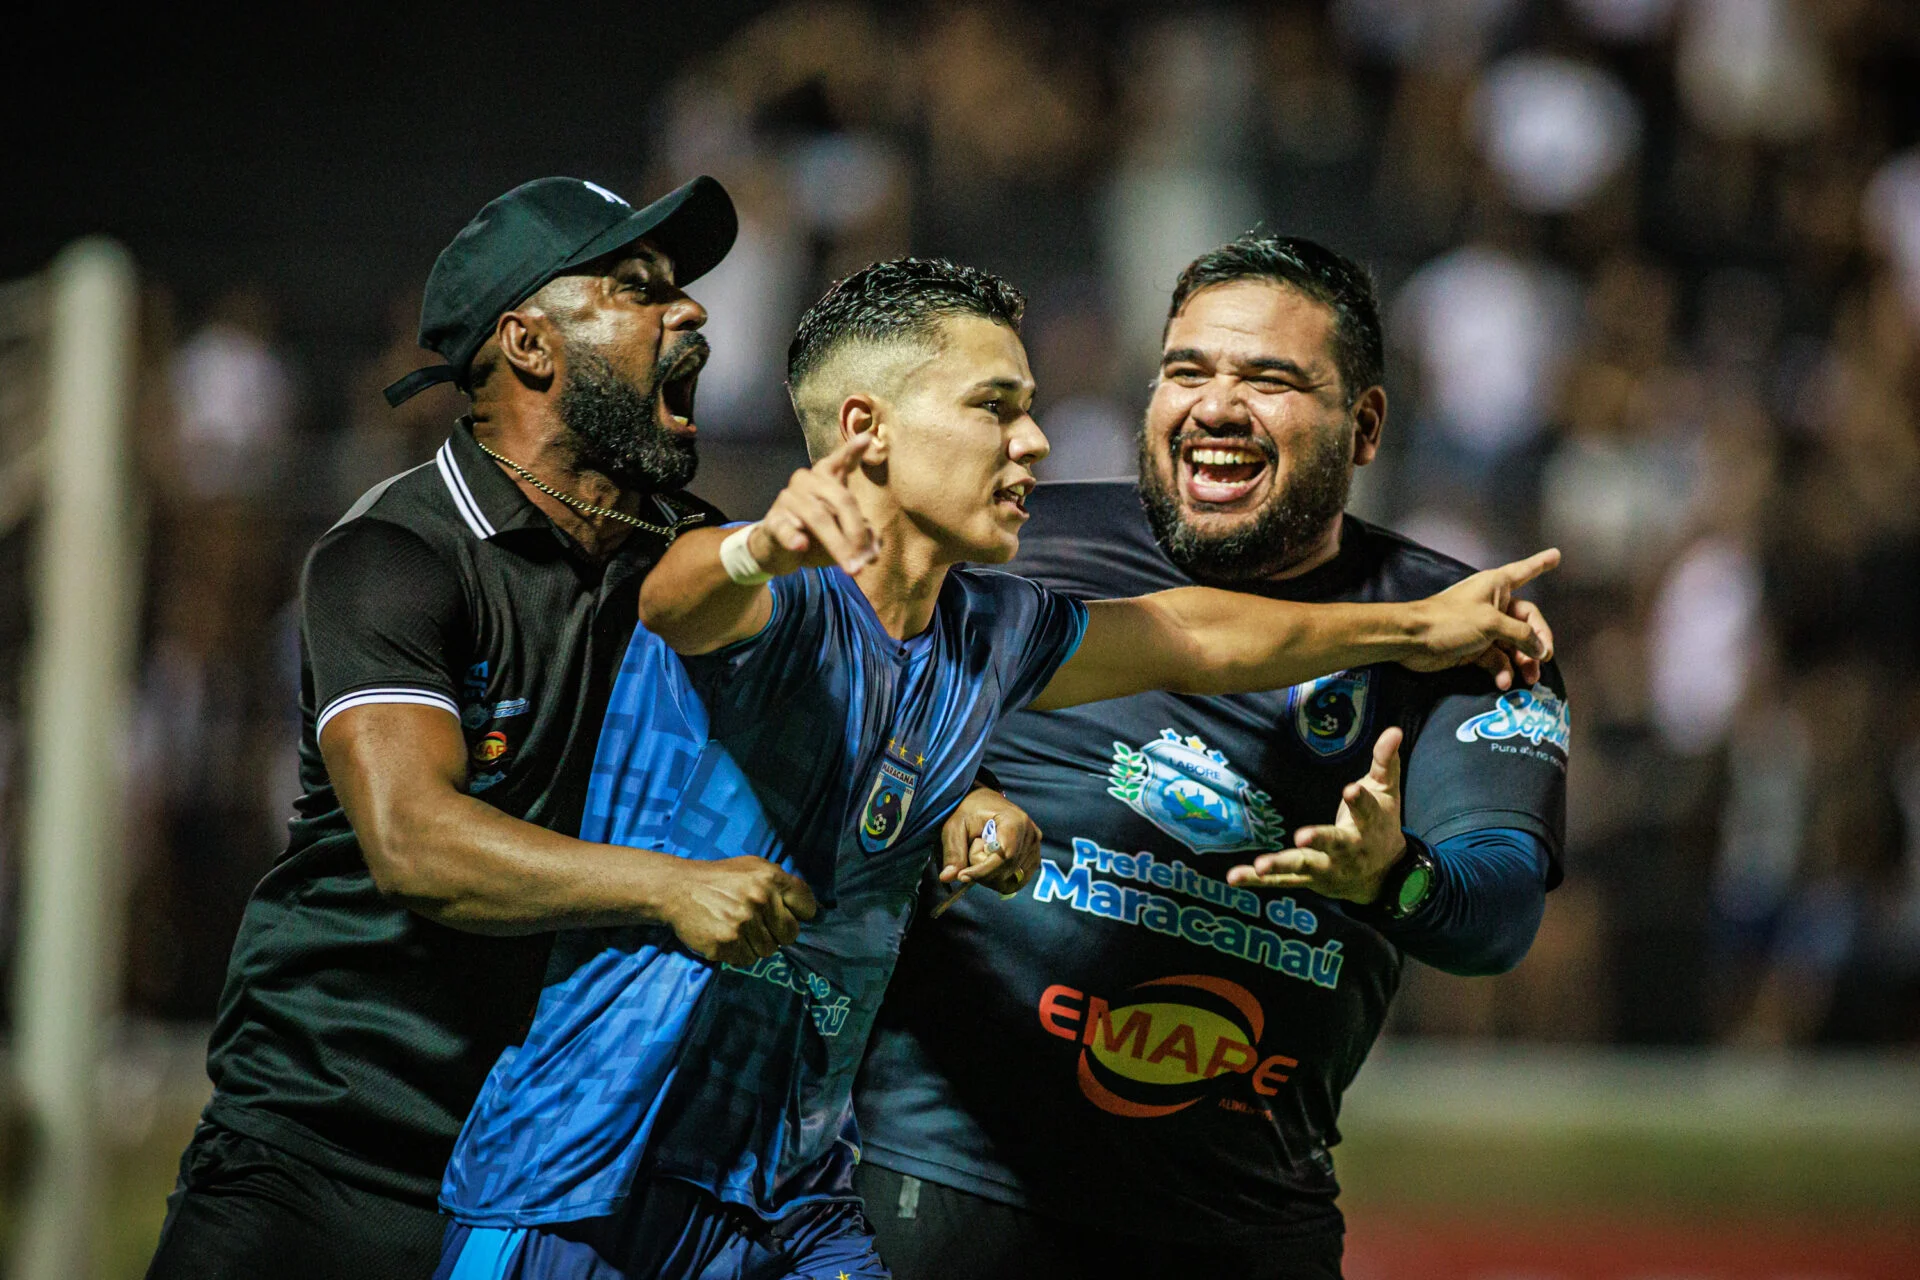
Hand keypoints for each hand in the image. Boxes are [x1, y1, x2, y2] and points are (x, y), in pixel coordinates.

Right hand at [658, 856, 818, 965]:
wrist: (677, 888)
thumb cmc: (719, 878)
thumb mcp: (752, 867)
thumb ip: (780, 883)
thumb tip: (809, 909)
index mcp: (771, 877)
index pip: (806, 906)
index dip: (799, 914)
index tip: (789, 915)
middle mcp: (760, 898)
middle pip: (790, 934)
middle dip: (778, 933)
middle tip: (759, 925)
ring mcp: (743, 922)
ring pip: (769, 950)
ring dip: (756, 944)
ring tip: (738, 929)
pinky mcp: (726, 943)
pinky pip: (747, 960)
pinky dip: (738, 953)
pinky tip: (726, 937)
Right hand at [746, 434, 879, 577]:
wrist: (775, 552)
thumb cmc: (814, 536)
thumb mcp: (843, 535)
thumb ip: (862, 536)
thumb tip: (875, 548)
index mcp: (826, 478)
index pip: (840, 461)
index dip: (852, 451)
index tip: (867, 438)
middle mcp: (806, 481)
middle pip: (840, 499)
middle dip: (857, 532)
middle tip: (868, 560)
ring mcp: (788, 499)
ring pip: (819, 518)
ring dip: (838, 545)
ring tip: (853, 568)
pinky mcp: (773, 521)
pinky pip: (785, 529)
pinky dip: (794, 537)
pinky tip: (801, 544)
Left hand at [938, 785, 1042, 895]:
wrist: (984, 802)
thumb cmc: (969, 811)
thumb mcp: (955, 827)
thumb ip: (953, 852)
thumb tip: (947, 877)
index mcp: (1014, 821)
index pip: (1003, 857)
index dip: (983, 871)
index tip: (962, 875)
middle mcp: (1030, 833)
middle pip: (1007, 870)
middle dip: (984, 872)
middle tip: (970, 855)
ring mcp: (1035, 845)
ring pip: (1012, 878)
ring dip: (991, 876)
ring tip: (982, 854)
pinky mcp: (1035, 856)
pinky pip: (1018, 880)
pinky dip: (1001, 880)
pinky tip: (990, 866)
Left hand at [1226, 727, 1406, 902]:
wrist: (1382, 876)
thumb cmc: (1379, 825)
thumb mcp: (1386, 792)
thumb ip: (1385, 762)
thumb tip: (1394, 729)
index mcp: (1369, 825)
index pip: (1365, 810)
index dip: (1359, 801)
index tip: (1350, 789)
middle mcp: (1349, 850)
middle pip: (1334, 844)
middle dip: (1319, 840)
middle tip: (1302, 836)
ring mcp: (1327, 867)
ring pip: (1304, 866)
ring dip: (1282, 865)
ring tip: (1261, 865)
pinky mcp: (1308, 879)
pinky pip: (1282, 880)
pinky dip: (1257, 880)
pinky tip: (1234, 877)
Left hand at [1401, 548, 1558, 688]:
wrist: (1412, 640)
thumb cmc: (1449, 620)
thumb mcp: (1491, 623)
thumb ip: (1521, 634)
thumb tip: (1541, 649)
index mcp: (1496, 586)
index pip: (1525, 572)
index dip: (1540, 564)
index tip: (1557, 555)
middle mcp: (1493, 605)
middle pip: (1527, 622)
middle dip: (1537, 643)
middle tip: (1544, 659)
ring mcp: (1484, 628)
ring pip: (1514, 645)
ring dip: (1523, 662)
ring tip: (1529, 678)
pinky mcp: (1474, 648)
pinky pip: (1497, 658)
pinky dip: (1501, 670)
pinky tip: (1503, 682)